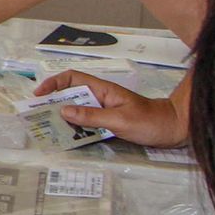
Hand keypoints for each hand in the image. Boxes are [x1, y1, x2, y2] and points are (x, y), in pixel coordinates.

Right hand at [34, 71, 185, 147]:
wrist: (176, 129)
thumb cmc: (151, 122)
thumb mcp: (120, 120)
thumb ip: (92, 116)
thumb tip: (63, 110)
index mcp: (103, 90)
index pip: (73, 78)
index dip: (53, 83)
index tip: (39, 96)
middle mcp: (101, 97)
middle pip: (71, 94)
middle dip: (53, 102)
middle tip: (38, 116)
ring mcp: (105, 110)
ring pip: (78, 109)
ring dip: (63, 116)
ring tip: (49, 127)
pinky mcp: (110, 122)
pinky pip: (87, 121)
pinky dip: (76, 126)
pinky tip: (70, 135)